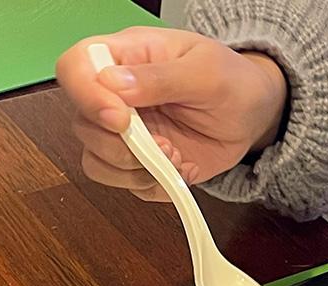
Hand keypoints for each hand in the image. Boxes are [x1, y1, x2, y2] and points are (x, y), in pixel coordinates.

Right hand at [56, 27, 287, 201]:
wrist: (252, 115)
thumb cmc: (231, 81)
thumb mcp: (207, 71)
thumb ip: (162, 77)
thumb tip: (115, 84)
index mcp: (125, 57)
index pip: (75, 67)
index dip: (86, 96)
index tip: (119, 120)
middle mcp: (116, 95)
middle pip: (82, 123)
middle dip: (118, 145)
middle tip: (162, 144)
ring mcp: (124, 132)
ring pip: (95, 159)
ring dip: (134, 170)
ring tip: (174, 157)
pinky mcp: (137, 163)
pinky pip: (125, 184)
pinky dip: (151, 185)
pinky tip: (178, 169)